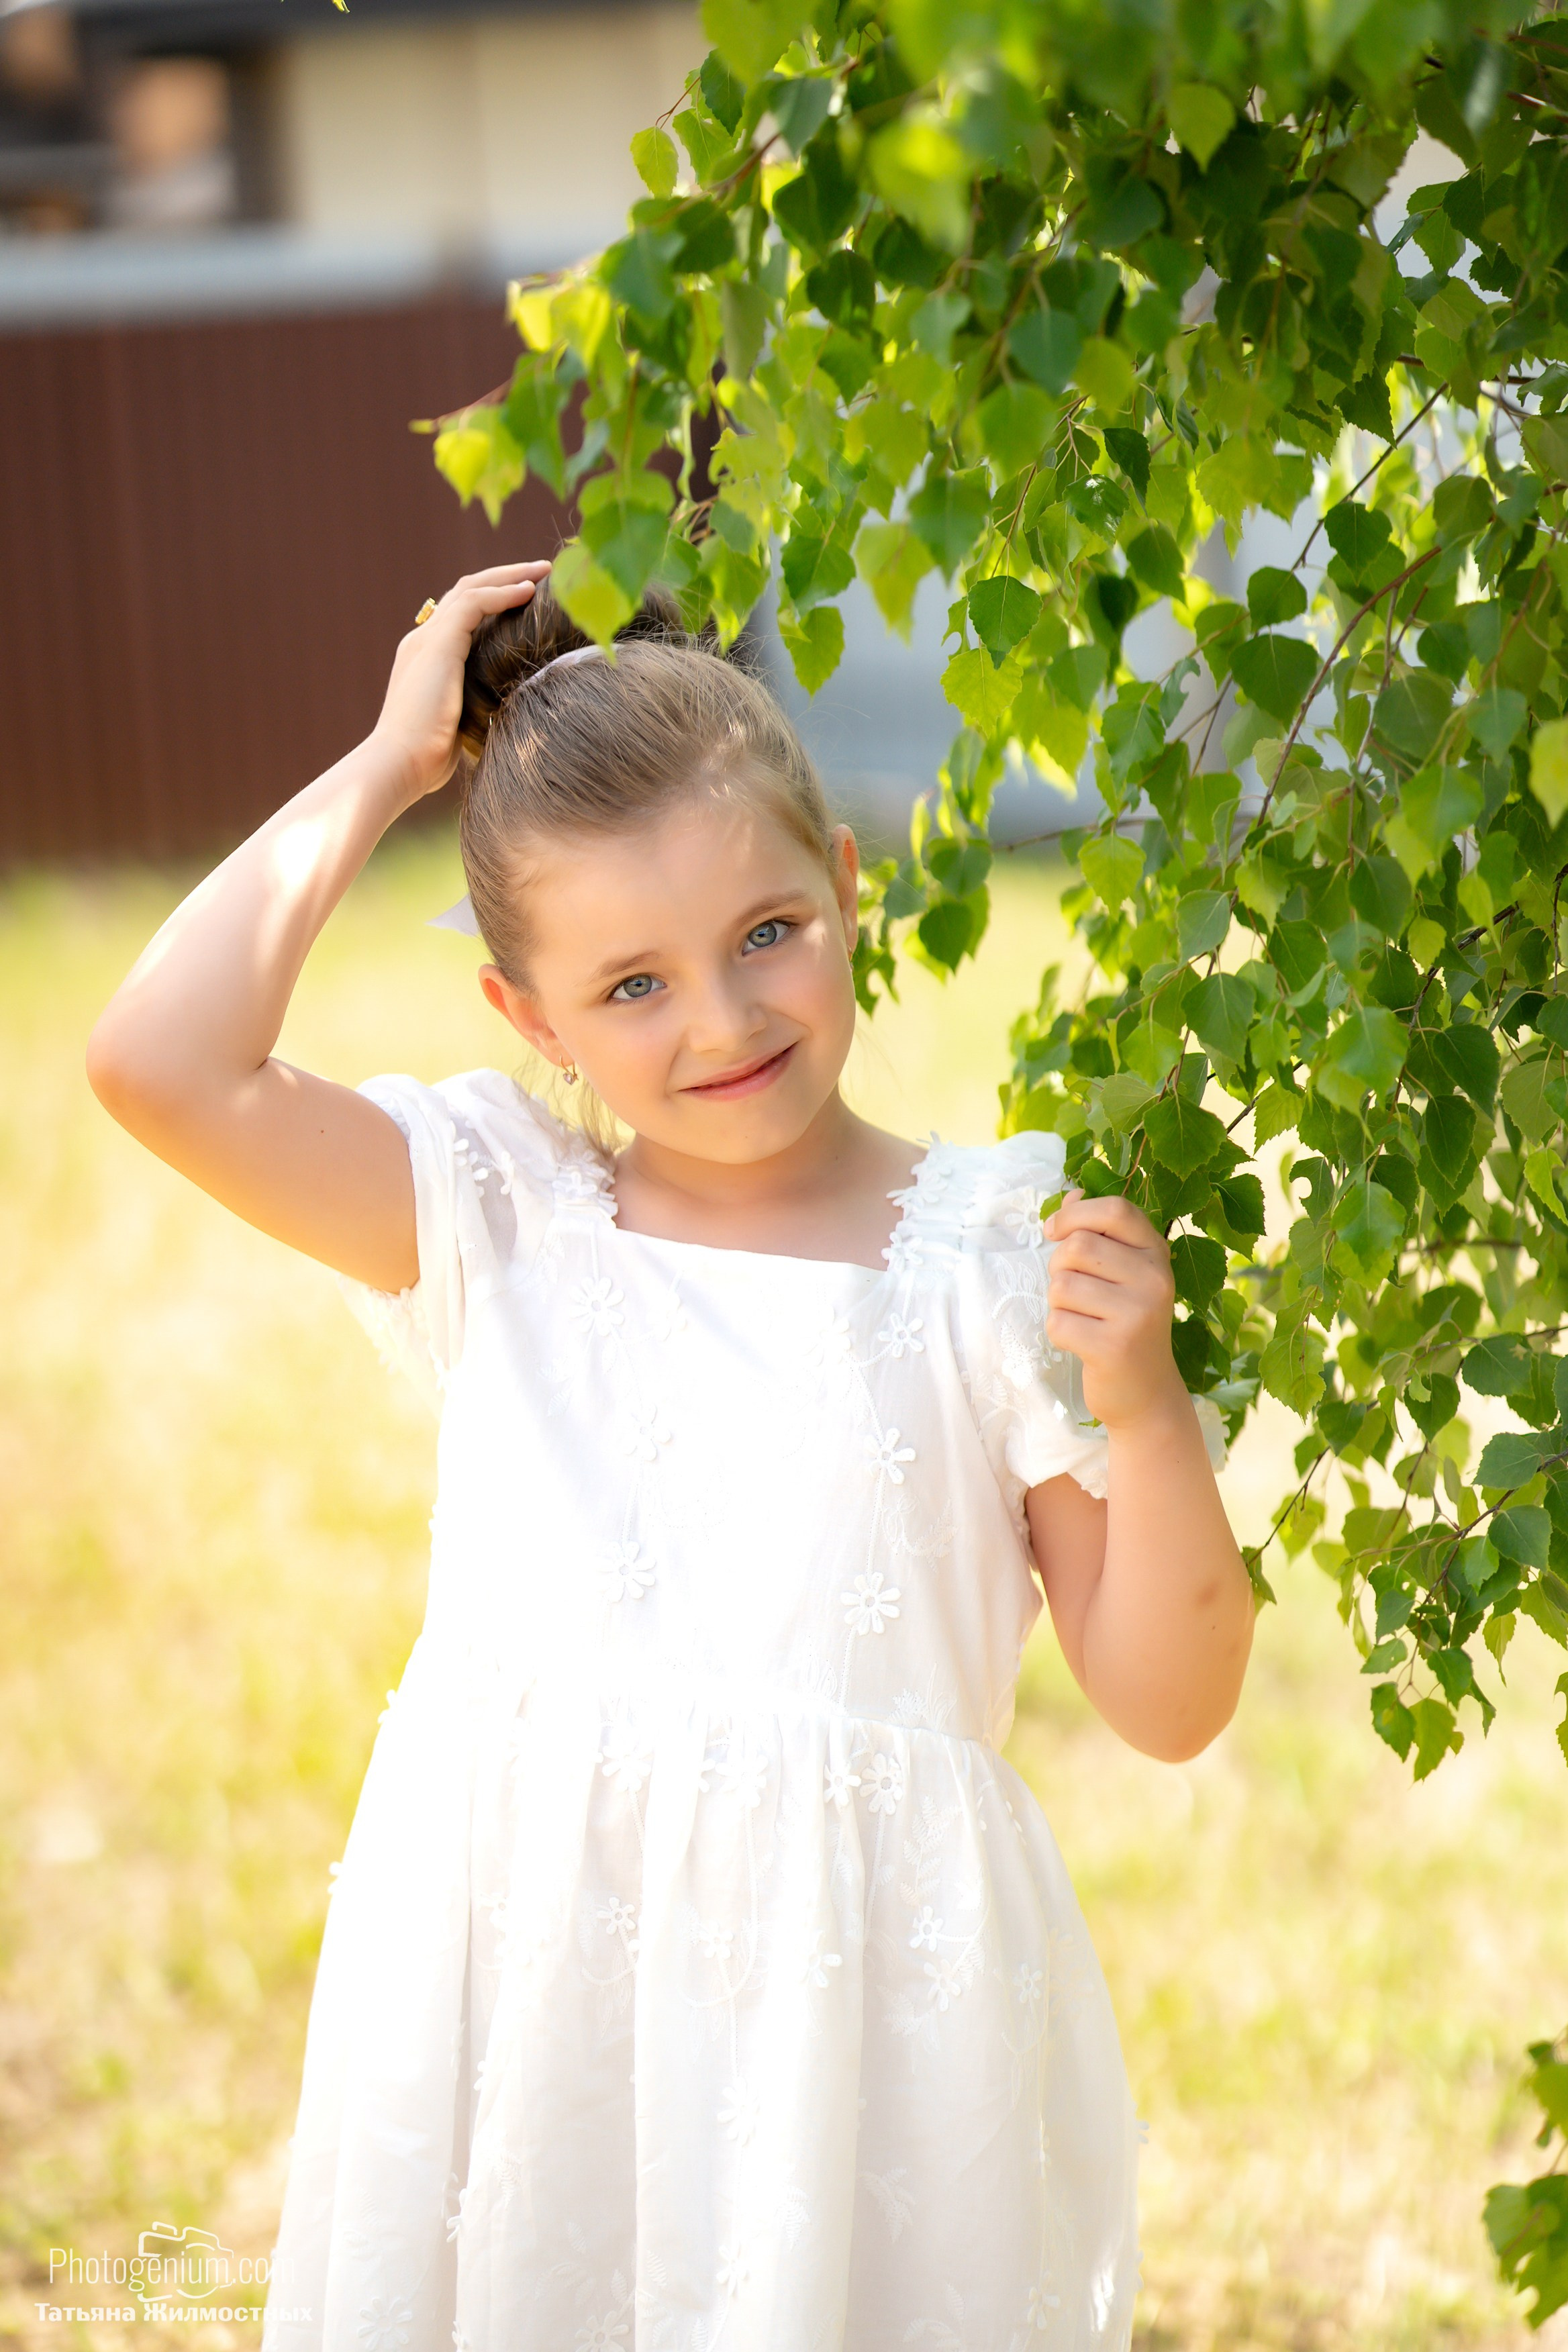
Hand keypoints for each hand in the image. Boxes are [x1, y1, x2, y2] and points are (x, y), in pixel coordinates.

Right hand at [369, 562, 550, 801]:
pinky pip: (475, 604)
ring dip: (510, 576)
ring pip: (471, 589)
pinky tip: (529, 591)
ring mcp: (428, 639)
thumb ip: (476, 708)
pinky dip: (503, 593)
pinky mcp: (438, 644)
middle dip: (504, 578)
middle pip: (466, 593)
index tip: (528, 598)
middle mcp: (424, 640)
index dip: (494, 601)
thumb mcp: (459, 724)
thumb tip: (508, 716)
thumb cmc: (428, 758)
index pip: (462, 615)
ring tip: (543, 571)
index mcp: (427, 657)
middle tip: (541, 572)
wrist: (399, 762)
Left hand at [1043, 1189, 1185, 1433]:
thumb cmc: (1125, 1325)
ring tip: (1083, 1319)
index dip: (1075, 1214)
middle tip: (1074, 1292)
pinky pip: (1058, 1321)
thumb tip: (1071, 1194)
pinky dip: (1058, 1333)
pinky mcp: (1114, 1346)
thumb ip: (1098, 1233)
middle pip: (1077, 1246)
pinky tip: (1082, 1343)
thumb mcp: (1122, 1274)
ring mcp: (1138, 1313)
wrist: (1146, 1394)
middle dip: (1059, 1266)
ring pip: (1062, 1285)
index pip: (1116, 1210)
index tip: (1053, 1230)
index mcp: (1156, 1254)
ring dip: (1058, 1303)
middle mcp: (1155, 1279)